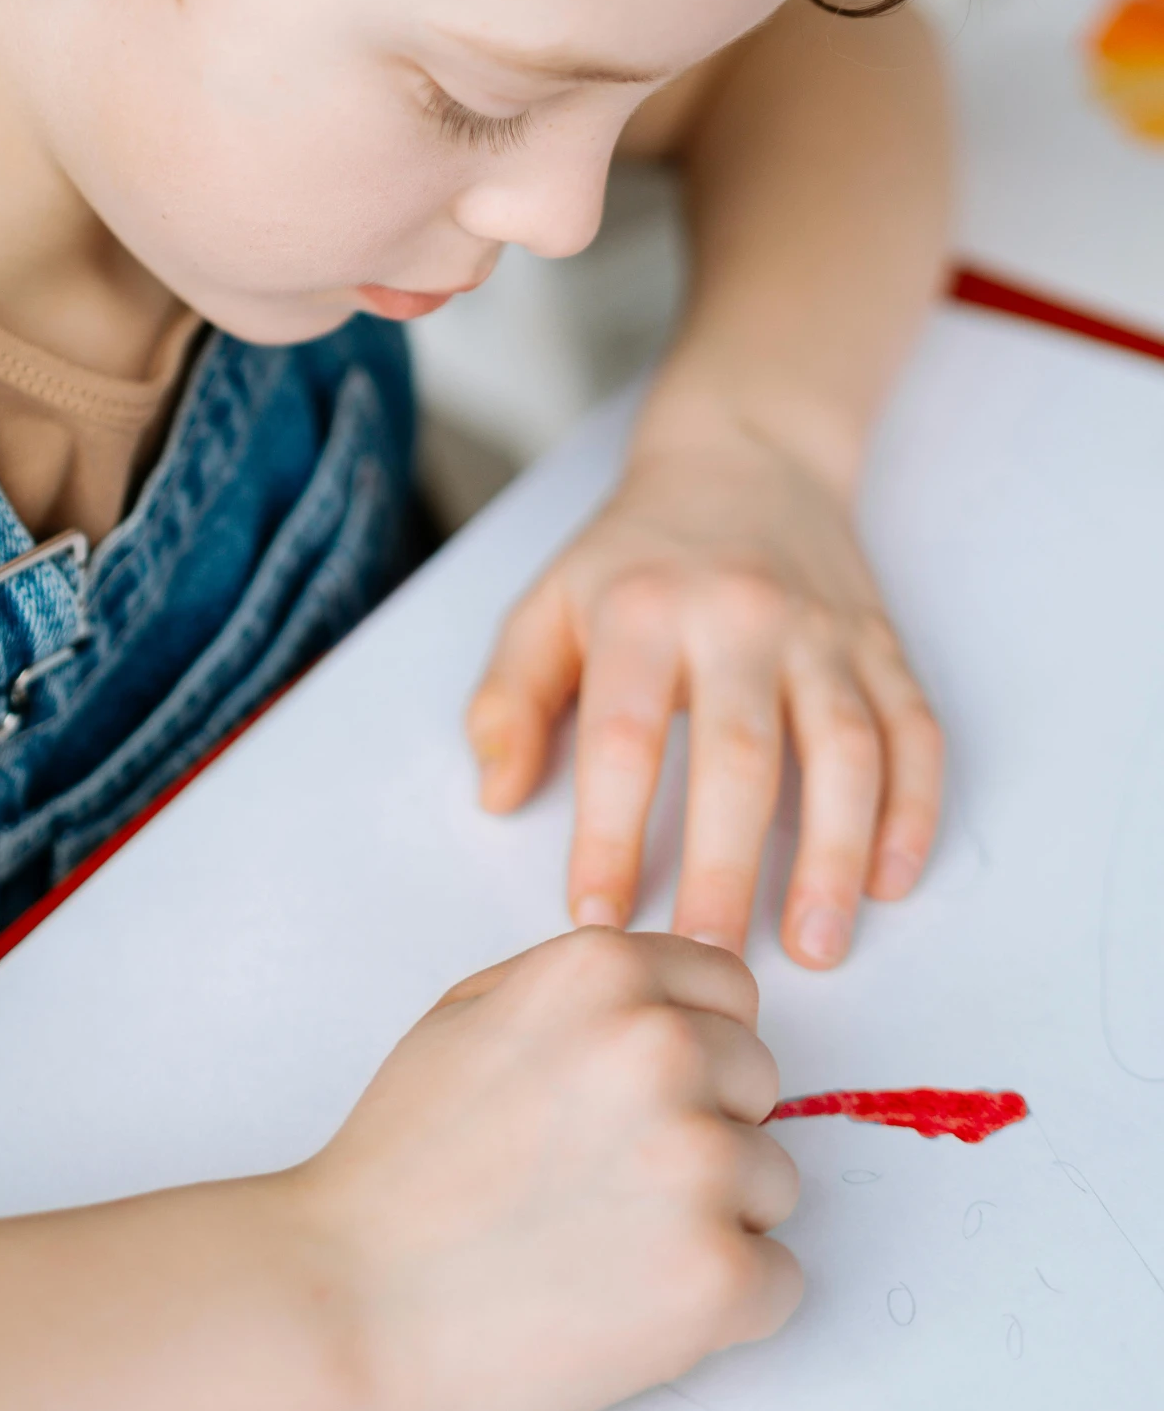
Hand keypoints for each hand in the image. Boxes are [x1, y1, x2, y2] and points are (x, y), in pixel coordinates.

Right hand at [294, 929, 798, 1410]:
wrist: (344, 1300)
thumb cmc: (398, 1166)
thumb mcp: (469, 1013)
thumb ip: (582, 990)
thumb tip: (671, 1001)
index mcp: (605, 972)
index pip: (732, 994)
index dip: (690, 1052)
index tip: (633, 1102)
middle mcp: (662, 1045)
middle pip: (760, 1087)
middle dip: (703, 1131)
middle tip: (603, 1187)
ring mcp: (696, 1160)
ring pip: (772, 1185)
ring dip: (711, 1220)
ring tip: (602, 1249)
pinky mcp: (716, 1274)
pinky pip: (778, 1281)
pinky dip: (722, 1305)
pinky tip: (629, 1305)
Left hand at [466, 422, 942, 967]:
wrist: (746, 451)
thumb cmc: (633, 553)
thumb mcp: (547, 603)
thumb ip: (510, 698)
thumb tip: (497, 798)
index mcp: (642, 611)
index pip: (622, 737)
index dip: (608, 835)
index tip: (596, 920)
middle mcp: (738, 617)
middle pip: (740, 755)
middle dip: (728, 866)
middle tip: (711, 959)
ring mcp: (822, 631)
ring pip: (846, 750)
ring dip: (836, 854)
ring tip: (816, 946)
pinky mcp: (881, 644)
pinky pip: (914, 732)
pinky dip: (912, 811)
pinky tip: (889, 883)